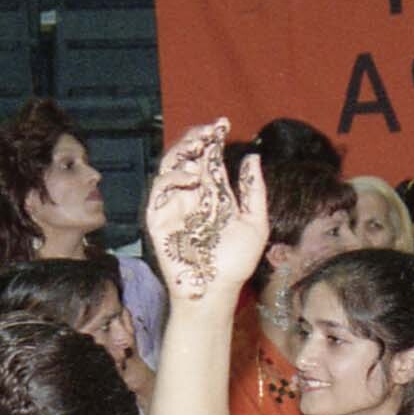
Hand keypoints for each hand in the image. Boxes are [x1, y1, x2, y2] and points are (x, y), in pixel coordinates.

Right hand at [143, 120, 261, 302]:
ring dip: (181, 151)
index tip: (223, 123)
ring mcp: (174, 205)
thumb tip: (252, 157)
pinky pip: (159, 191)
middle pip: (187, 157)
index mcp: (213, 194)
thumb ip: (254, 191)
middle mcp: (192, 195)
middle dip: (195, 139)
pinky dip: (171, 178)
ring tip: (197, 144)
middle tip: (208, 131)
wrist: (215, 291)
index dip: (213, 139)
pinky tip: (188, 175)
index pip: (209, 158)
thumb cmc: (235, 263)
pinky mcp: (159, 218)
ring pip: (170, 167)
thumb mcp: (255, 222)